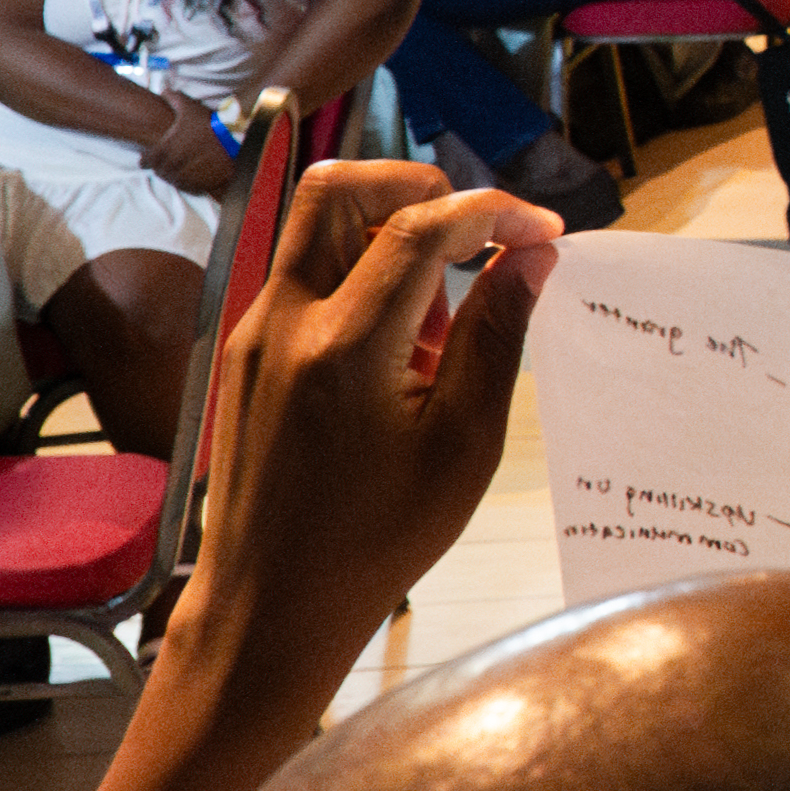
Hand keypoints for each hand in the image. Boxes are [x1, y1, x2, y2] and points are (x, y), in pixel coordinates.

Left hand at [143, 94, 241, 196]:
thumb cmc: (211, 123)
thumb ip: (174, 99)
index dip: (145, 160)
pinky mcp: (204, 181)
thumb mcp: (191, 107)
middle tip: (157, 168)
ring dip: (170, 177)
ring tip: (170, 174)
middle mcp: (177, 162)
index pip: (151, 158)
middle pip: (161, 170)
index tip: (142, 162)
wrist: (236, 139)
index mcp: (169, 146)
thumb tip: (164, 89)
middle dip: (158, 169)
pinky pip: (189, 186)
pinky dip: (185, 184)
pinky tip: (185, 180)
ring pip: (174, 180)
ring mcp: (191, 173)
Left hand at [176, 163, 558, 684]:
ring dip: (388, 234)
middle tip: (476, 234)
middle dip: (417, 187)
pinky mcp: (245, 352)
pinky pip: (305, 276)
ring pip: (315, 226)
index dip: (492, 212)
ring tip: (436, 322)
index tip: (544, 233)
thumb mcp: (463, 445)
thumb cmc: (374, 540)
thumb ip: (495, 337)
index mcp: (343, 347)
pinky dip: (359, 278)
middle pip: (337, 188)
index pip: (419, 227)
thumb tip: (530, 258)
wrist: (271, 603)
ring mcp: (253, 332)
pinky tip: (398, 355)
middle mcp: (283, 321)